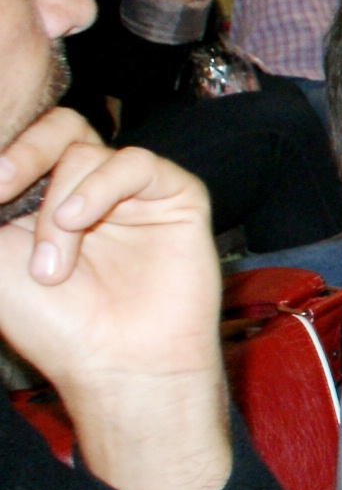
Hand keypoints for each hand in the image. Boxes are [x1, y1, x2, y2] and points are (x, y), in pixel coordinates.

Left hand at [0, 113, 228, 489]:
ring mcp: (131, 192)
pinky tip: (80, 220)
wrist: (118, 362)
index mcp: (42, 198)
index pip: (25, 145)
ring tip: (55, 264)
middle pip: (58, 127)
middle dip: (24, 152)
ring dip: (59, 206)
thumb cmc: (53, 323)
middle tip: (0, 185)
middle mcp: (86, 190)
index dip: (5, 156)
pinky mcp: (175, 195)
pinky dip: (99, 186)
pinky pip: (135, 163)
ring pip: (88, 150)